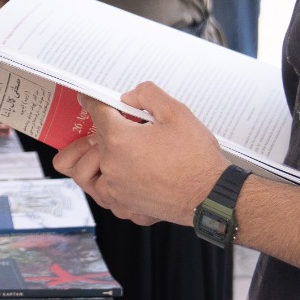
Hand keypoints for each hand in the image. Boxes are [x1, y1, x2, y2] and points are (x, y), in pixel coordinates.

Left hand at [53, 82, 231, 226]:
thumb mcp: (176, 112)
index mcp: (120, 140)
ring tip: (115, 151)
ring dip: (98, 158)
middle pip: (93, 141)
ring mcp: (116, 190)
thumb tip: (129, 97)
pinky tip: (124, 175)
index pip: (97, 112)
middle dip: (104, 129)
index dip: (93, 101)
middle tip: (122, 126)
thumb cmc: (197, 159)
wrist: (211, 196)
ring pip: (91, 171)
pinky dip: (108, 183)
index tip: (88, 99)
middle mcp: (112, 167)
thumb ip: (147, 94)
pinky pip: (105, 193)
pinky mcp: (125, 205)